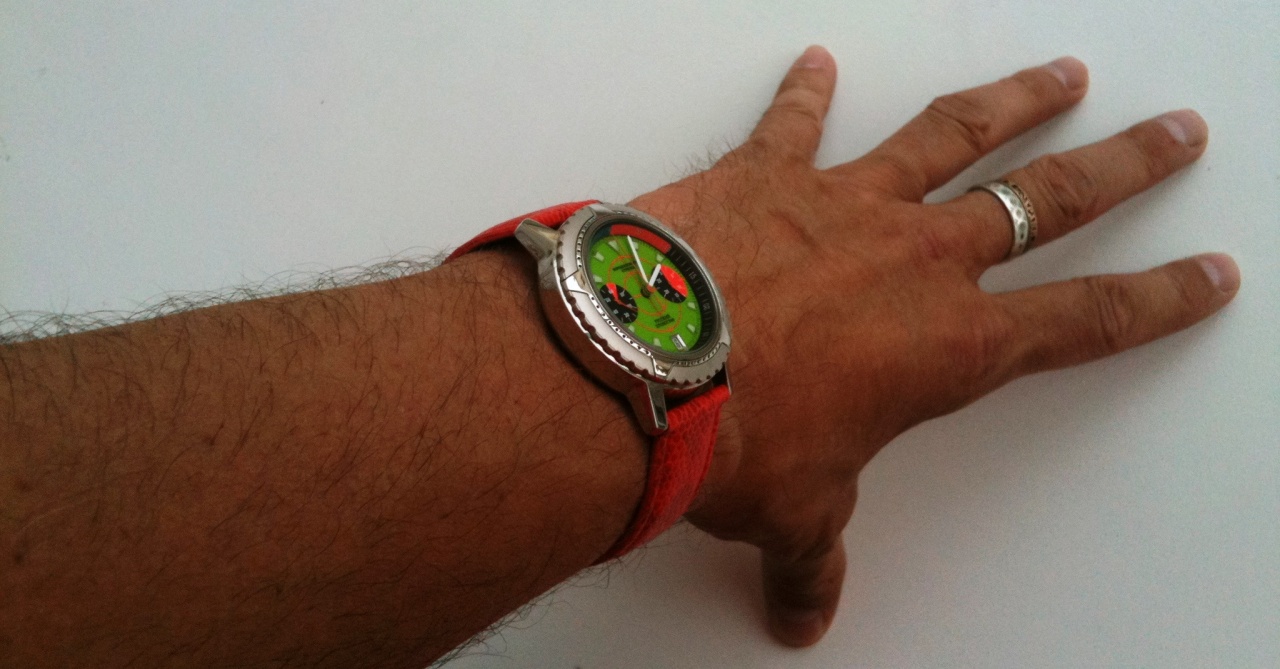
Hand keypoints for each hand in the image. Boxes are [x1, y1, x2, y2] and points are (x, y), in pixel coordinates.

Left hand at [629, 46, 1237, 646]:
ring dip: (1014, 102)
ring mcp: (845, 202)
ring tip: (1061, 75)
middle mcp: (915, 258)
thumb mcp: (791, 511)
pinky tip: (818, 63)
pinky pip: (796, 121)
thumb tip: (802, 614)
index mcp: (948, 345)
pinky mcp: (765, 172)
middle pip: (1048, 201)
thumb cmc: (733, 437)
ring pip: (954, 135)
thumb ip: (810, 556)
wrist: (641, 365)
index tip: (1205, 273)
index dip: (1156, 301)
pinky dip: (807, 92)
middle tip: (1174, 135)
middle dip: (1122, 166)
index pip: (1085, 322)